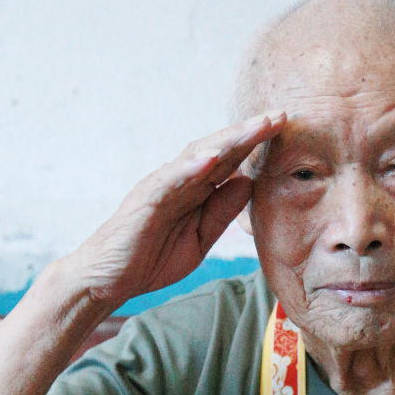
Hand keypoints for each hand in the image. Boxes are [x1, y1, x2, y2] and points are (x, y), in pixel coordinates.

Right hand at [67, 111, 286, 308]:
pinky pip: (170, 180)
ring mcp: (162, 187)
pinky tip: (212, 157)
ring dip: (228, 140)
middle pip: (219, 150)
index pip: (230, 161)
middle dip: (249, 132)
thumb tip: (248, 183)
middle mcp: (180, 180)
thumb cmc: (152, 257)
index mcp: (195, 190)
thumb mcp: (201, 238)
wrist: (110, 279)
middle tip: (279, 115)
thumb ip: (222, 212)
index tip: (284, 130)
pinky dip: (191, 167)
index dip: (256, 145)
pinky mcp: (145, 200)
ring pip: (198, 156)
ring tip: (255, 126)